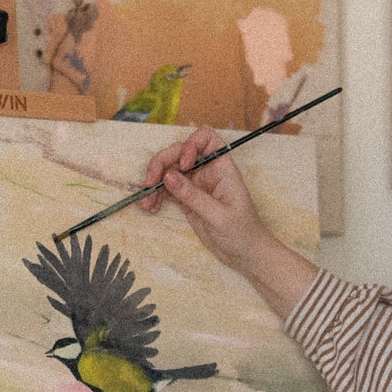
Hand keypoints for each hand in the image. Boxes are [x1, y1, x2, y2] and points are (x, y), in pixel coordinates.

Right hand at [141, 126, 318, 317]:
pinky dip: (156, 196)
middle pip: (178, 153)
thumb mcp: (218, 216)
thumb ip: (193, 196)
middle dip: (161, 164)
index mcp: (221, 167)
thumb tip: (168, 176)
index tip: (183, 165)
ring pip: (168, 171)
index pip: (205, 138)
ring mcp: (195, 184)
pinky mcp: (187, 198)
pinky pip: (167, 190)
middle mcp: (207, 170)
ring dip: (154, 182)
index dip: (190, 144)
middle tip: (149, 183)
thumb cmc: (241, 232)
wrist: (244, 254)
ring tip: (146, 202)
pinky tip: (150, 207)